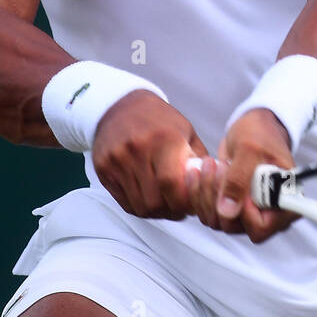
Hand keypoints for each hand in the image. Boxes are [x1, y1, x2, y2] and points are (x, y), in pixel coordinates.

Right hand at [92, 89, 207, 219]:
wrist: (119, 105)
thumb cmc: (158, 119)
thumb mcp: (185, 131)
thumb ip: (199, 160)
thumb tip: (213, 187)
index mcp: (163, 139)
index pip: (171, 183)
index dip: (183, 202)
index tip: (191, 204)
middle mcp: (137, 150)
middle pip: (154, 200)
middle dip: (171, 211)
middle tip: (179, 209)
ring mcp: (117, 160)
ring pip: (138, 205)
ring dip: (155, 212)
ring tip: (165, 204)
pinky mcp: (103, 169)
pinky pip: (123, 202)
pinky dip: (139, 207)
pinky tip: (149, 198)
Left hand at [190, 108, 297, 243]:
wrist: (253, 128)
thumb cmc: (261, 134)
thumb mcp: (249, 150)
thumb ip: (239, 180)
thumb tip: (228, 211)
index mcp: (285, 202)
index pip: (261, 227)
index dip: (243, 212)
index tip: (236, 185)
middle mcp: (268, 212)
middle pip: (234, 225)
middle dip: (218, 196)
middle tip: (219, 168)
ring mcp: (248, 212)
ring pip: (217, 220)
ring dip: (206, 192)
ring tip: (211, 165)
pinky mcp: (231, 207)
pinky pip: (208, 212)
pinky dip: (200, 192)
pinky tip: (201, 172)